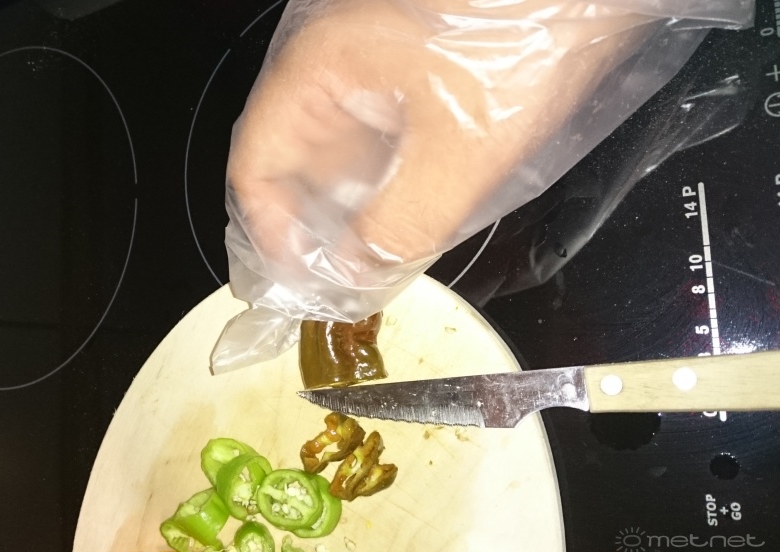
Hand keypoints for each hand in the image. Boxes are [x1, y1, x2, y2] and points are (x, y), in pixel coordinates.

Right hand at [228, 0, 651, 269]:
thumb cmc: (522, 42)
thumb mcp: (459, 153)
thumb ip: (399, 225)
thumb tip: (357, 273)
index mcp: (319, 68)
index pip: (256, 164)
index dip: (271, 232)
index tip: (305, 280)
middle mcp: (331, 61)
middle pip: (293, 161)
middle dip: (314, 226)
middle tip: (342, 281)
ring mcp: (370, 62)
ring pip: (338, 152)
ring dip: (352, 208)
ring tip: (377, 259)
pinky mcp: (409, 67)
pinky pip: (378, 136)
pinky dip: (386, 182)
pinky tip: (412, 217)